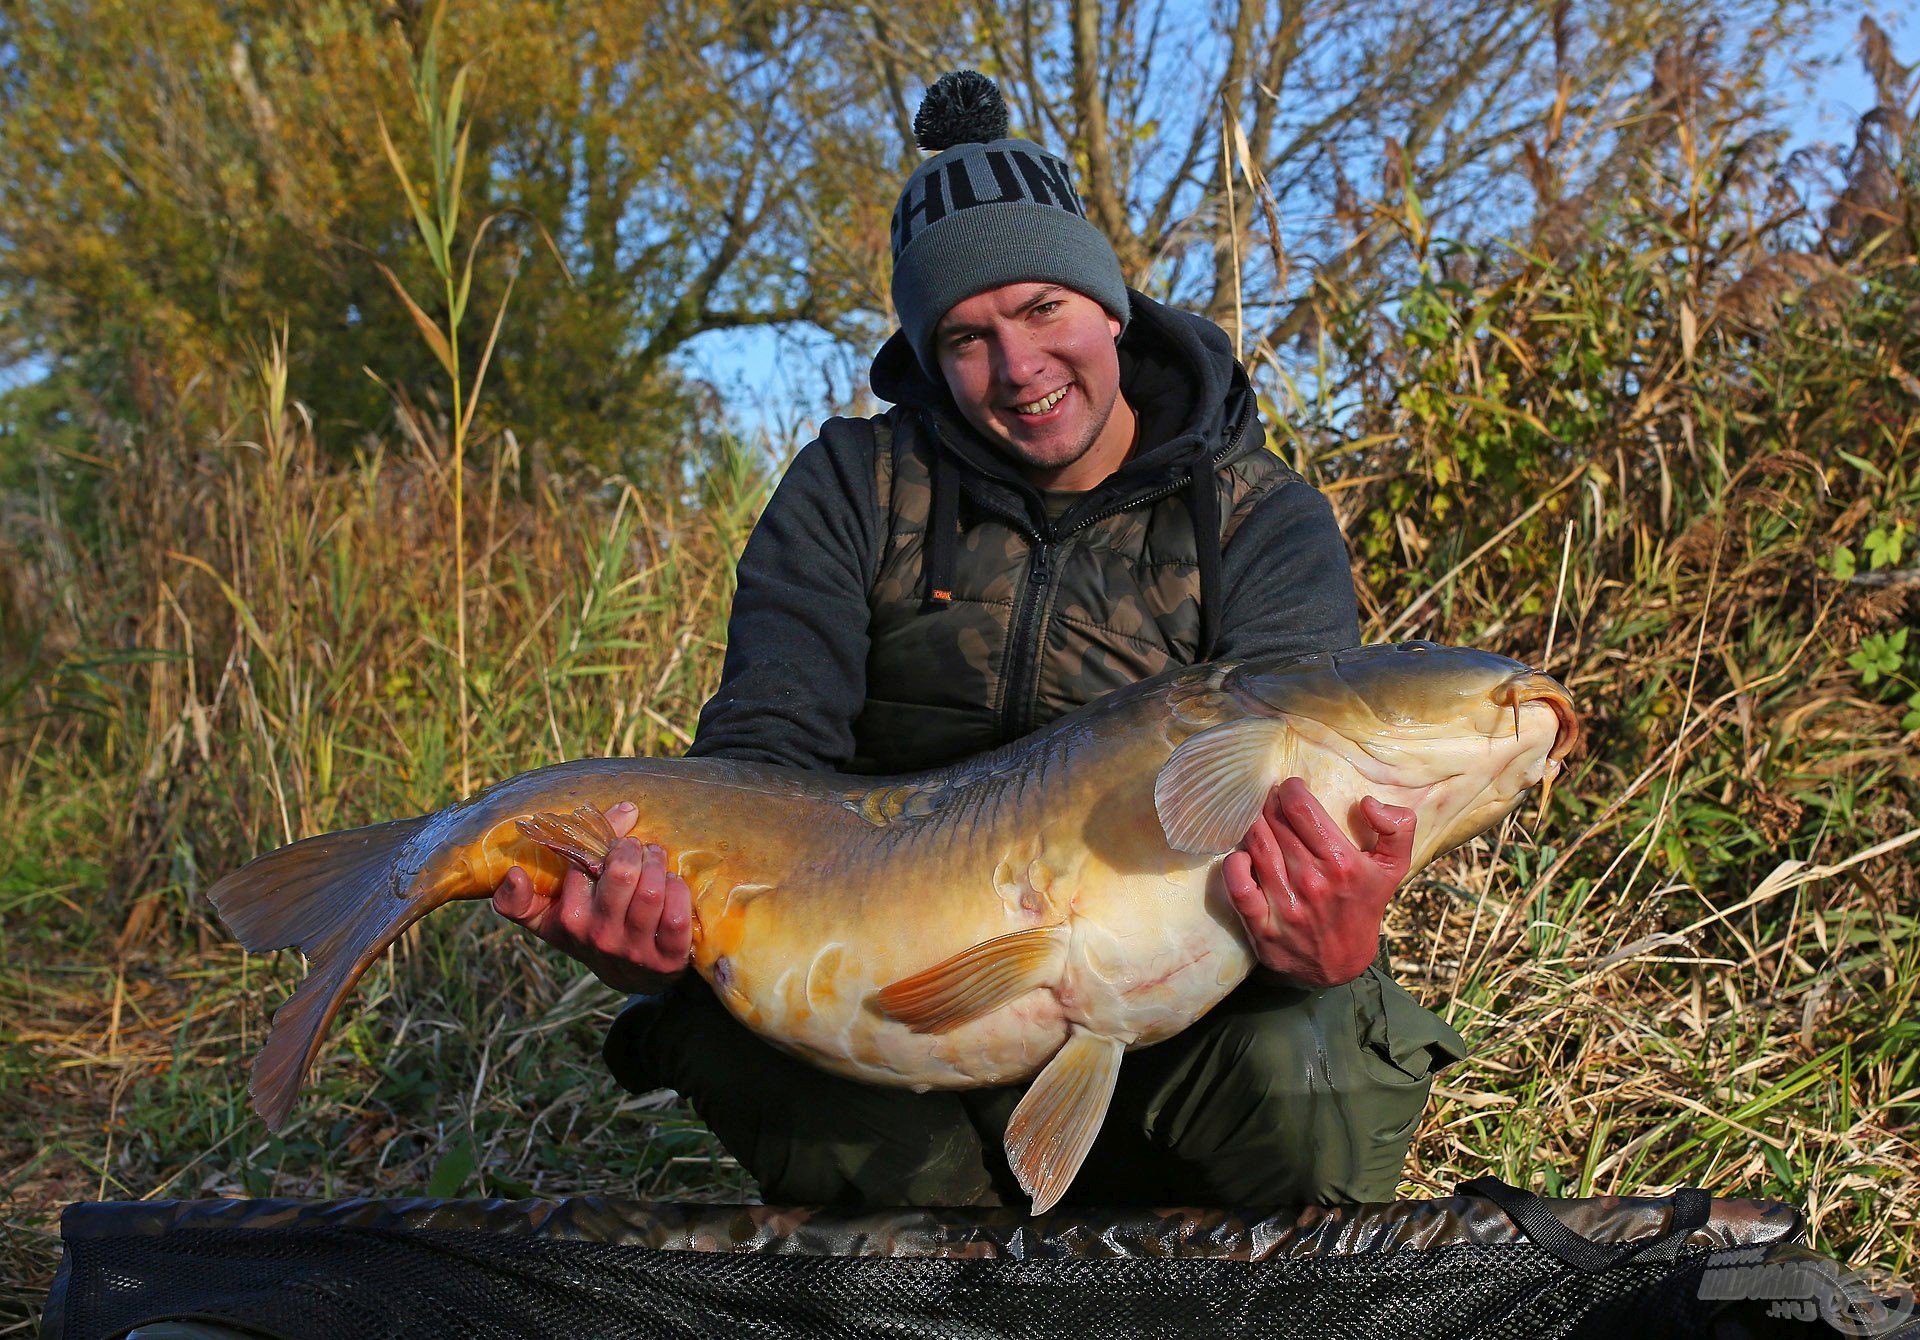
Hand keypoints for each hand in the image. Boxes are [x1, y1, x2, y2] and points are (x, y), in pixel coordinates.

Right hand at [491, 800, 692, 992]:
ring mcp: (635, 950)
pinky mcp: (668, 960)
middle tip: (637, 847)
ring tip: (656, 859)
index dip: (603, 843)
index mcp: (571, 919)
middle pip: (622, 874)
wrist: (626, 975)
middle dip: (633, 849)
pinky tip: (673, 884)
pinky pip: (678, 917)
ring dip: (658, 865)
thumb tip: (512, 874)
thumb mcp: (546, 919)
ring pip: (652, 892)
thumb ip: (518, 898)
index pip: (584, 864)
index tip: (613, 839)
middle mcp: (601, 935)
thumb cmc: (585, 932)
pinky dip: (679, 891)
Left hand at [1222, 777, 1414, 988]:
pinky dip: (1234, 865)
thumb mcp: (1394, 867)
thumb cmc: (1364, 905)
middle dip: (1270, 802)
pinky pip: (1238, 887)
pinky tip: (1242, 855)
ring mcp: (1285, 906)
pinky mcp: (1263, 927)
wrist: (1342, 964)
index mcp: (1342, 864)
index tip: (1291, 788)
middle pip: (1276, 823)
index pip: (1302, 809)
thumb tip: (1368, 802)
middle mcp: (1312, 883)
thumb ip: (1398, 828)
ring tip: (1258, 819)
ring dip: (1253, 824)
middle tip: (1271, 798)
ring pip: (1257, 846)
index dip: (1291, 790)